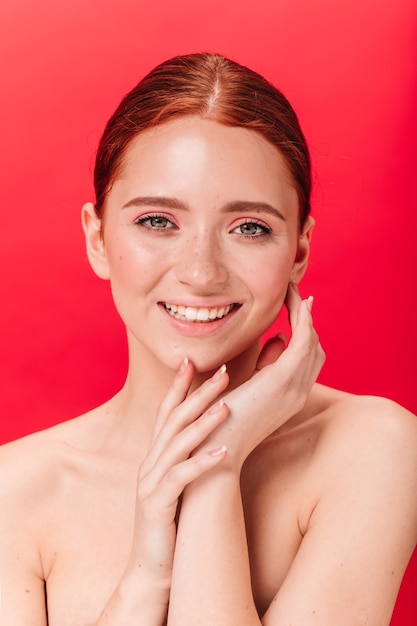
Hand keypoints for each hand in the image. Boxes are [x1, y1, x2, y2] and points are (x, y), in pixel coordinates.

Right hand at [125, 360, 230, 586]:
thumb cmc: (172, 523)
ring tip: (227, 405)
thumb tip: (215, 434)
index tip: (193, 360)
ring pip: (177, 443)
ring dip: (202, 422)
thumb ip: (189, 458)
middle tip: (224, 373)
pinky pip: (181, 478)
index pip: (166, 412)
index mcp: (156, 456)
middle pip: (174, 420)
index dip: (179, 385)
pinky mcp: (156, 504)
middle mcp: (150, 463)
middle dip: (198, 394)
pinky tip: (224, 451)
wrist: (151, 570)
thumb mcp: (180, 484)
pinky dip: (202, 462)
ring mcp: (150, 483)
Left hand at [195, 283, 325, 469]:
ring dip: (304, 314)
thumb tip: (275, 338)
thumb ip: (262, 366)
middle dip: (308, 320)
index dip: (305, 332)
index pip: (307, 359)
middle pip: (316, 349)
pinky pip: (302, 340)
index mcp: (288, 398)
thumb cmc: (219, 424)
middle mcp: (297, 393)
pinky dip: (302, 318)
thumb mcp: (244, 390)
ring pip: (311, 342)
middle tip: (295, 294)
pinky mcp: (282, 380)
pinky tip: (295, 300)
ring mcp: (293, 388)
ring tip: (292, 290)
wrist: (212, 455)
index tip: (294, 307)